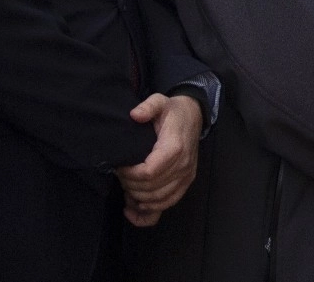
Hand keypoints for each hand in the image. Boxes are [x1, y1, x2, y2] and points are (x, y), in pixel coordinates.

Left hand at [115, 93, 201, 227]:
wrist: (193, 116)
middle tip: (120, 174)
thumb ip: (148, 106)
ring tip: (126, 187)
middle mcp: (183, 165)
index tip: (120, 166)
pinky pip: (167, 204)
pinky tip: (132, 210)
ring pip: (158, 200)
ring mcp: (186, 176)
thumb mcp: (160, 101)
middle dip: (130, 185)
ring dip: (138, 199)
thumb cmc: (173, 111)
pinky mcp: (185, 183)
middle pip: (152, 189)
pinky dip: (149, 213)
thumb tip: (135, 115)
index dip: (130, 175)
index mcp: (175, 148)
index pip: (150, 173)